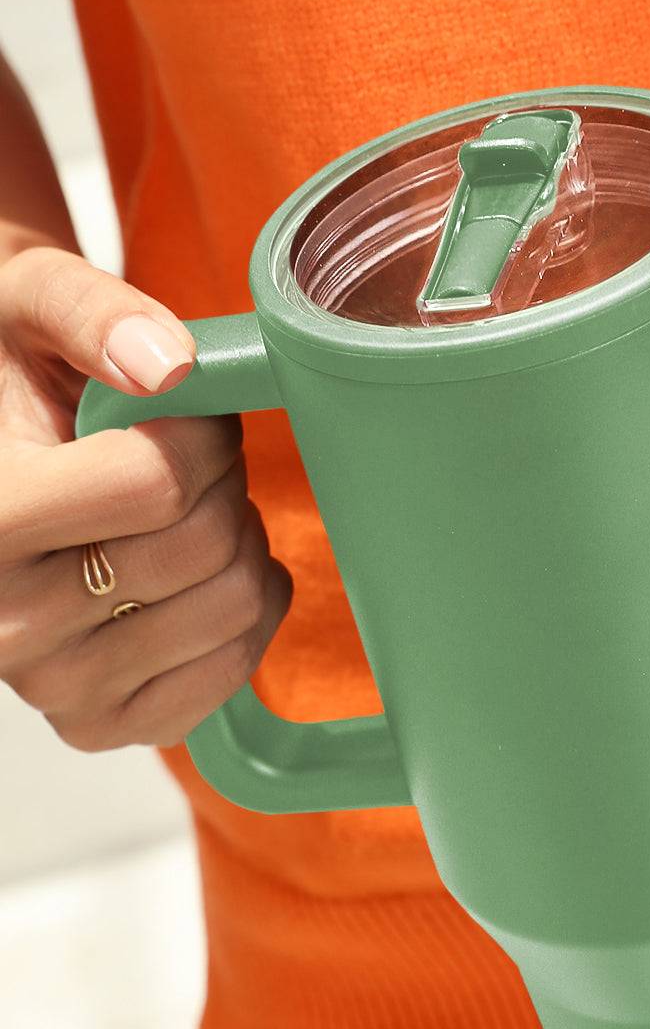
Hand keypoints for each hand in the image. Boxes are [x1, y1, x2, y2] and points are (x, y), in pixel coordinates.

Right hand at [0, 244, 291, 750]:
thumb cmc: (12, 375)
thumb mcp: (28, 304)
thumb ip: (92, 315)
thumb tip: (172, 367)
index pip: (157, 483)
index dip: (203, 434)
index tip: (186, 413)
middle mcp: (3, 622)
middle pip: (203, 547)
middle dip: (223, 483)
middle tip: (192, 460)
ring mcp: (53, 686)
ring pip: (231, 607)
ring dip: (239, 542)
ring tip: (190, 511)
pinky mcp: (99, 724)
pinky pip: (228, 673)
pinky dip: (246, 615)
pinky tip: (207, 574)